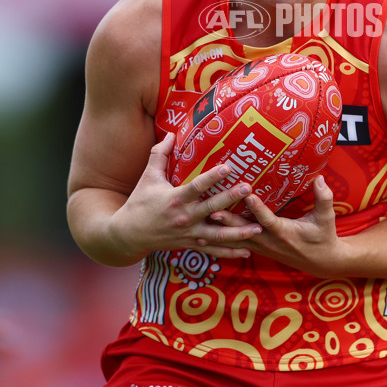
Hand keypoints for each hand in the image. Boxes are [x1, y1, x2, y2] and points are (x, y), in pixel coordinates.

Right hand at [109, 133, 262, 261]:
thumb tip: (170, 133)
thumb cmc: (139, 202)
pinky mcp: (191, 245)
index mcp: (175, 198)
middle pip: (212, 208)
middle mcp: (185, 217)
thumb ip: (159, 154)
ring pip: (218, 234)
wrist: (128, 235)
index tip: (229, 167)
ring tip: (258, 227)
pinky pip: (213, 250)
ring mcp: (189, 233)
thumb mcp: (148, 177)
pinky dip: (230, 253)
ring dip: (239, 232)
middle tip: (249, 189)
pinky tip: (246, 252)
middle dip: (231, 199)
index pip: (197, 186)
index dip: (213, 177)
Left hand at [209, 175, 345, 276]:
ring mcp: (262, 247)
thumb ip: (324, 198)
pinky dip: (223, 240)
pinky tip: (207, 236)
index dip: (258, 209)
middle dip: (229, 220)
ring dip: (221, 230)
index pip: (268, 220)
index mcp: (285, 232)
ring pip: (237, 239)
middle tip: (212, 209)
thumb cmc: (323, 236)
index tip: (248, 195)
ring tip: (203, 221)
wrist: (321, 262)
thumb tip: (320, 178)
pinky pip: (237, 244)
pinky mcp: (258, 249)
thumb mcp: (327, 218)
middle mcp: (270, 242)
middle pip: (245, 230)